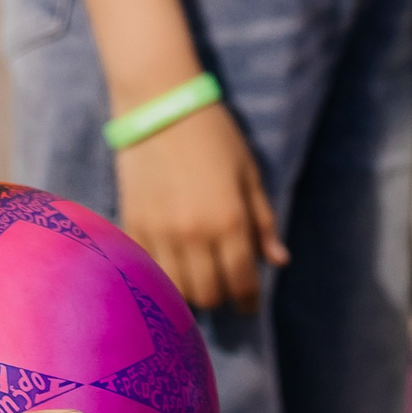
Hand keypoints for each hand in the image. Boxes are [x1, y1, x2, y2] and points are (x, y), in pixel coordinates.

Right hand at [113, 102, 287, 311]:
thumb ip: (263, 221)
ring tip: (195, 280)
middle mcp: (195, 234)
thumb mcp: (249, 173)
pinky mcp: (133, 225)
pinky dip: (158, 276)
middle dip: (220, 296)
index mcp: (230, 221)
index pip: (242, 282)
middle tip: (222, 287)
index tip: (249, 305)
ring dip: (188, 292)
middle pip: (208, 294)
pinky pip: (145, 269)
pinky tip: (167, 267)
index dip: (249, 301)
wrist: (160, 107)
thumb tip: (279, 260)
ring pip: (175, 289)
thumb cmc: (215, 136)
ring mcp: (159, 232)